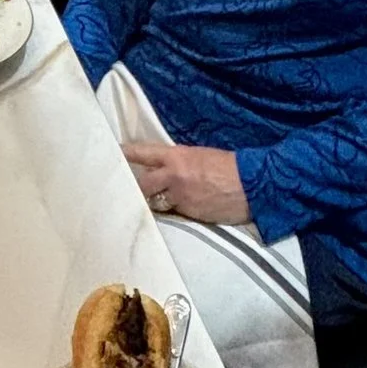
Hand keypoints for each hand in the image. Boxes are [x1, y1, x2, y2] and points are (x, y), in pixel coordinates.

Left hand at [122, 142, 250, 223]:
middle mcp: (173, 176)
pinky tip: (181, 210)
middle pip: (141, 184)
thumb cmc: (231, 166)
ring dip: (155, 202)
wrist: (253, 185)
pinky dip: (174, 212)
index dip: (127, 154)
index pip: (143, 153)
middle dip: (137, 188)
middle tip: (132, 190)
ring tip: (158, 201)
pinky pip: (173, 213)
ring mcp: (179, 197)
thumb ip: (179, 162)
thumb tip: (166, 169)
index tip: (113, 154)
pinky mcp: (189, 214)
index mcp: (177, 156)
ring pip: (155, 202)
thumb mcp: (201, 156)